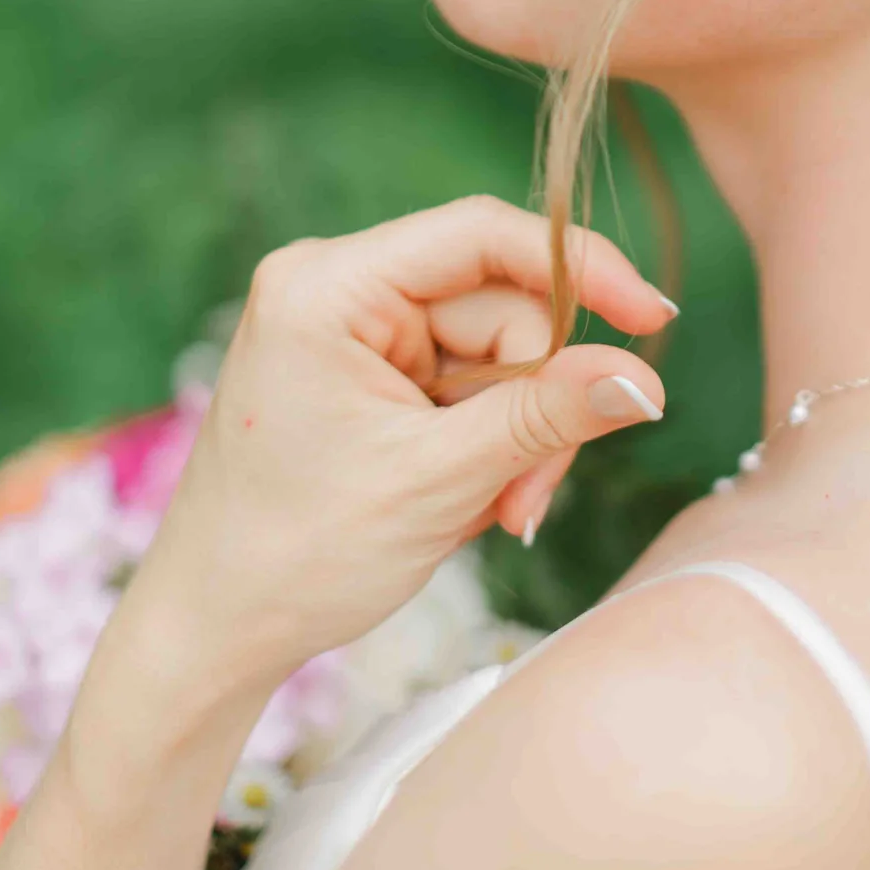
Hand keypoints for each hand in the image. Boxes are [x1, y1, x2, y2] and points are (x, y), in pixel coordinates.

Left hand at [130, 195, 673, 690]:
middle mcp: (339, 286)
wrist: (214, 634)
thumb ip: (545, 417)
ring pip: (497, 353)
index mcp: (328, 285)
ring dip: (516, 437)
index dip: (580, 268)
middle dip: (533, 403)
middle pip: (501, 307)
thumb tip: (645, 377)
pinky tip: (471, 500)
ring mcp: (354, 328)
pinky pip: (470, 383)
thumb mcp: (438, 483)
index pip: (481, 235)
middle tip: (526, 498)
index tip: (654, 317)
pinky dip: (489, 443)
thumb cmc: (296, 556)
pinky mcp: (371, 370)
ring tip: (495, 513)